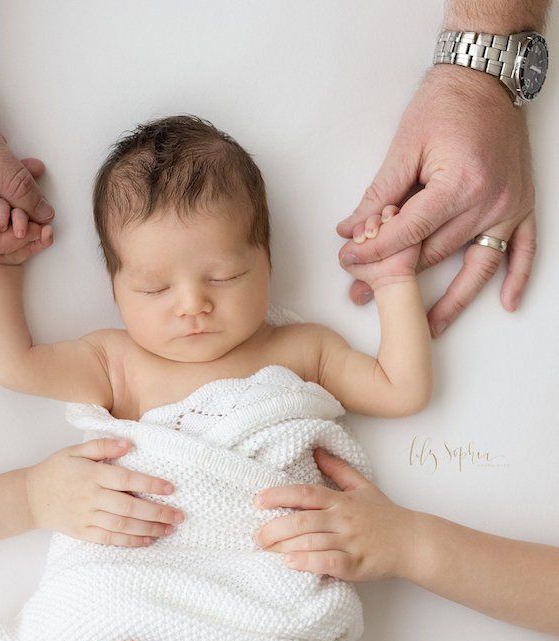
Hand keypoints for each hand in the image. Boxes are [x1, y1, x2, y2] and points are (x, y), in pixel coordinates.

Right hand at [25, 438, 183, 544]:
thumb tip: (129, 443)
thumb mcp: (75, 450)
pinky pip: (110, 539)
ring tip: (170, 529)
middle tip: (180, 516)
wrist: (30, 497)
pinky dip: (130, 541)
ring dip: (149, 529)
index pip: (127, 480)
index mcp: (92, 474)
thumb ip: (102, 446)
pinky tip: (147, 541)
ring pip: (122, 526)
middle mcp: (91, 497)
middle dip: (157, 513)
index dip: (150, 485)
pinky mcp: (83, 532)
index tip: (172, 488)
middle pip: (129, 508)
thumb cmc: (56, 470)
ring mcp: (87, 517)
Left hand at [254, 447, 413, 580]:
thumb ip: (337, 469)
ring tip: (267, 551)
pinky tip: (291, 563)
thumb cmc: (385, 515)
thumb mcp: (362, 487)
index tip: (257, 500)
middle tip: (256, 537)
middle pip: (302, 520)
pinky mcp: (356, 564)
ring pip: (312, 541)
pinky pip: (329, 561)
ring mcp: (350, 541)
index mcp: (340, 501)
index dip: (279, 495)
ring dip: (285, 546)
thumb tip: (316, 450)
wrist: (414, 542)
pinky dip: (308, 562)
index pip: (305, 493)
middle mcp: (343, 519)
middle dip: (274, 528)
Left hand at [336, 65, 535, 335]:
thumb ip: (379, 193)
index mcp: (456, 184)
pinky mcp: (522, 206)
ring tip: (426, 328)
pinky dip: (518, 278)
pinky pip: (525, 250)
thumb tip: (350, 229)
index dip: (373, 251)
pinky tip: (507, 304)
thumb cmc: (445, 105)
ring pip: (474, 266)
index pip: (407, 233)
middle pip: (435, 254)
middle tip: (363, 297)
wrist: (486, 78)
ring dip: (450, 300)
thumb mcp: (405, 146)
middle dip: (396, 278)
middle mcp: (487, 201)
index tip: (348, 262)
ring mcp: (508, 207)